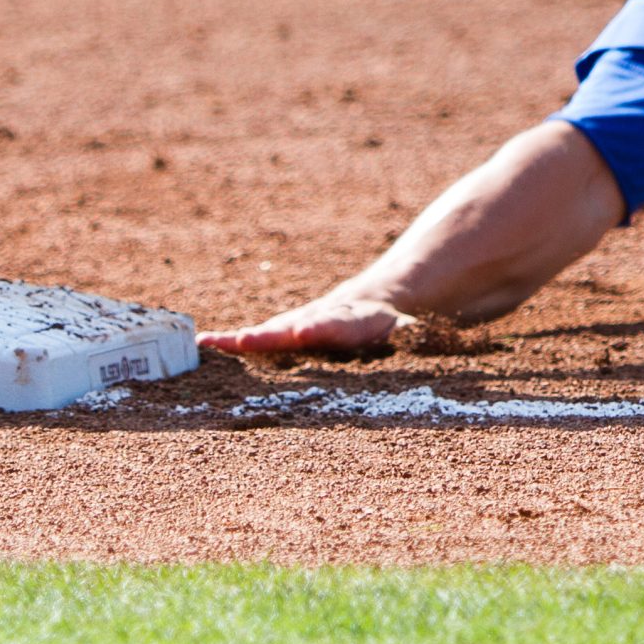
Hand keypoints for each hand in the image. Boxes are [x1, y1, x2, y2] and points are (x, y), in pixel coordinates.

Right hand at [199, 293, 414, 355]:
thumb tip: (440, 341)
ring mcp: (303, 322)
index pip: (342, 324)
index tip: (304, 330)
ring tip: (211, 345)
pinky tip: (203, 346)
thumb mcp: (418, 330)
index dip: (324, 328)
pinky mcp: (290, 330)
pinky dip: (234, 343)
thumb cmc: (400, 324)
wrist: (381, 298)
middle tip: (242, 339)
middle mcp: (324, 317)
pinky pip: (262, 338)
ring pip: (273, 331)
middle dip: (270, 336)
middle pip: (295, 327)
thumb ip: (421, 335)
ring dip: (244, 341)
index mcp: (360, 319)